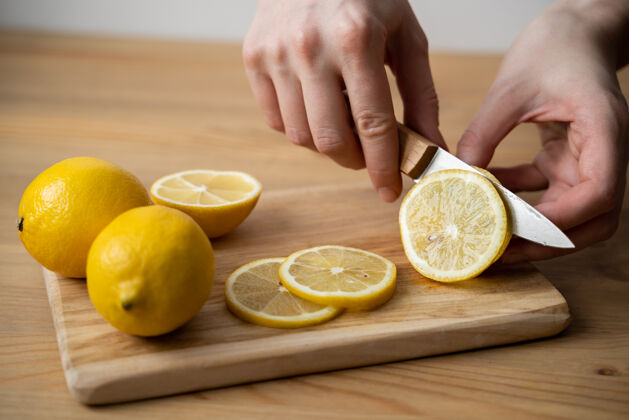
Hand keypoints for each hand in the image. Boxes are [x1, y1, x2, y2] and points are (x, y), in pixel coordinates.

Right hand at [243, 0, 445, 201]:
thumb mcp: (405, 35)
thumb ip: (421, 94)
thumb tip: (431, 146)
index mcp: (355, 39)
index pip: (372, 124)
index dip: (382, 166)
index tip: (389, 192)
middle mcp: (309, 48)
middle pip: (330, 140)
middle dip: (355, 162)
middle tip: (369, 157)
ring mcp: (274, 53)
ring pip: (299, 135)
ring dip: (327, 145)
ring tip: (345, 127)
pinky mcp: (253, 57)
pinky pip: (275, 119)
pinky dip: (300, 127)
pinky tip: (318, 109)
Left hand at [456, 1, 628, 261]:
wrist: (572, 30)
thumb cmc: (554, 47)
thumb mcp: (511, 88)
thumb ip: (484, 132)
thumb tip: (458, 176)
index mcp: (605, 131)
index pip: (599, 194)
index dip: (561, 221)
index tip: (517, 231)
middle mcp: (603, 151)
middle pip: (593, 218)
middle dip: (549, 242)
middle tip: (501, 251)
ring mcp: (586, 157)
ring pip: (570, 212)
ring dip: (532, 228)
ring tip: (488, 236)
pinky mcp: (566, 155)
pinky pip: (544, 189)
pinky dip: (517, 198)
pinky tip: (483, 195)